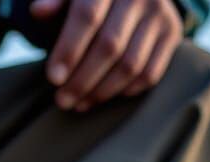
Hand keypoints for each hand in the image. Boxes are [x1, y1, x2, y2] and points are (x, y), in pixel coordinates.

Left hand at [29, 0, 183, 111]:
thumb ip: (58, 0)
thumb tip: (37, 11)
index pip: (88, 16)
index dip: (69, 49)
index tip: (53, 78)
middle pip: (110, 46)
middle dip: (83, 79)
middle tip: (62, 100)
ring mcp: (160, 15)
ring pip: (130, 65)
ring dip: (102, 91)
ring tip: (80, 104)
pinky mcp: (172, 34)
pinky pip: (150, 74)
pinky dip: (125, 90)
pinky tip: (104, 97)